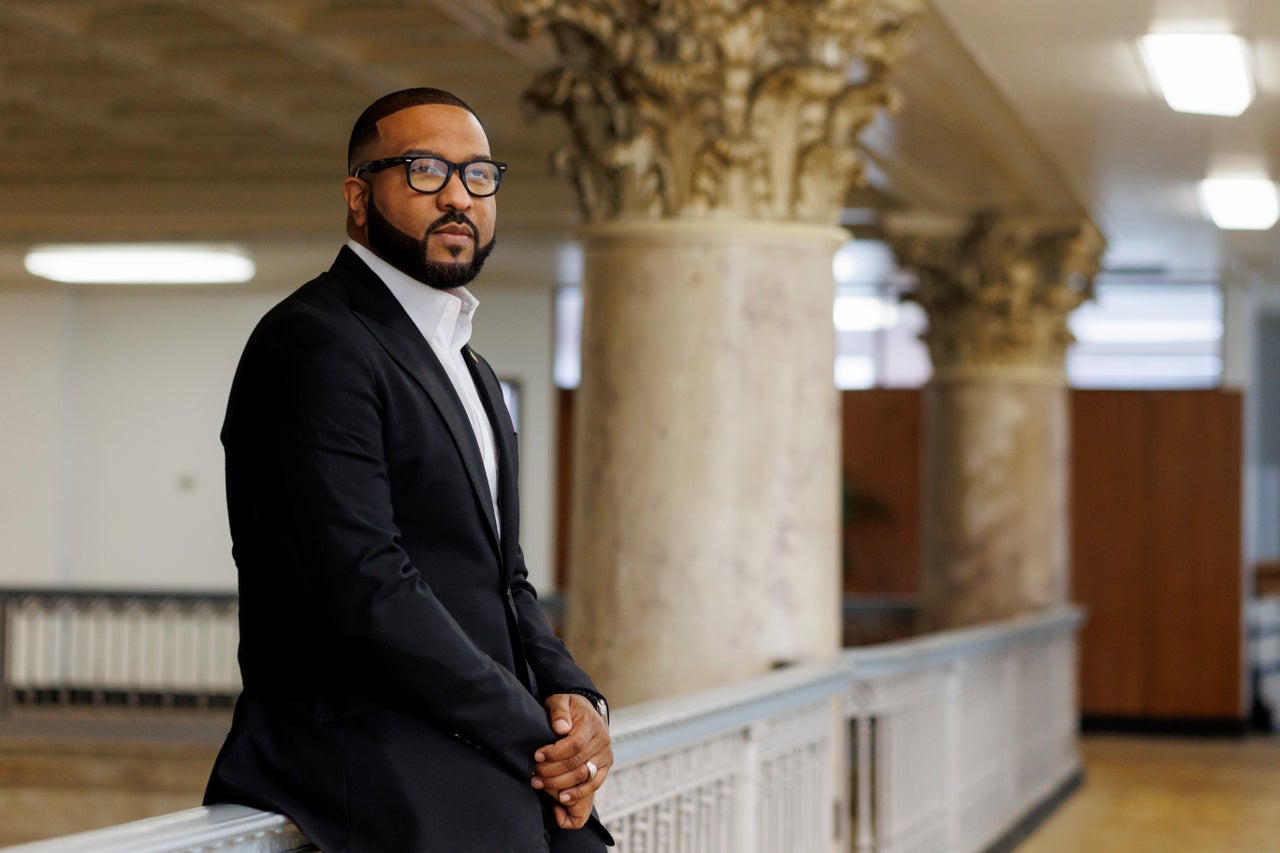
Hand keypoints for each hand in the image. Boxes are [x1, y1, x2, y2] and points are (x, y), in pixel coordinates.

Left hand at [531, 693, 612, 828]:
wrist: (586, 713)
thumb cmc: (569, 708)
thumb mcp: (561, 700)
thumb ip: (559, 711)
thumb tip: (561, 727)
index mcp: (592, 723)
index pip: (575, 744)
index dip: (555, 753)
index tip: (537, 756)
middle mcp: (603, 740)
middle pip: (577, 762)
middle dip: (552, 771)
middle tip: (533, 774)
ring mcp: (606, 755)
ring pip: (584, 776)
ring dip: (560, 784)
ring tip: (539, 784)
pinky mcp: (605, 767)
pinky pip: (594, 784)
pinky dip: (578, 793)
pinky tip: (562, 797)